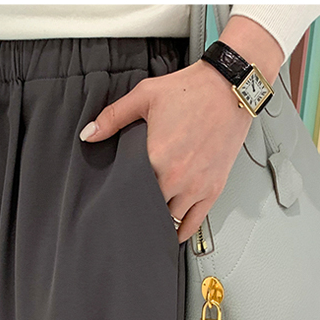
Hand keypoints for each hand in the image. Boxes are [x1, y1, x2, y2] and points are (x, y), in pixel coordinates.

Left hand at [81, 60, 250, 241]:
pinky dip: (182, 230)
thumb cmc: (192, 90)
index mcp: (157, 157)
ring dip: (158, 220)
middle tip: (126, 210)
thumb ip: (113, 117)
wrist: (231, 87)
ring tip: (146, 219)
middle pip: (148, 209)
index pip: (128, 191)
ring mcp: (197, 186)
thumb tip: (89, 135)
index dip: (118, 196)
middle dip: (137, 209)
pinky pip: (195, 222)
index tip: (111, 198)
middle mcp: (177, 177)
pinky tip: (172, 231)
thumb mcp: (144, 96)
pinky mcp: (214, 188)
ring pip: (170, 220)